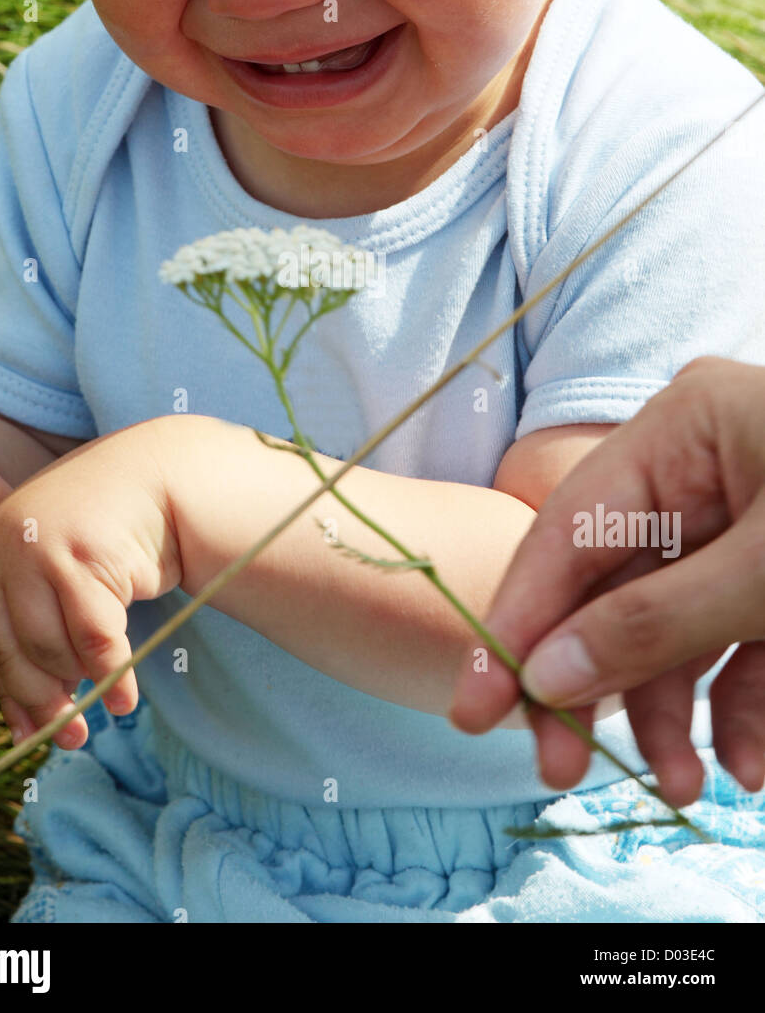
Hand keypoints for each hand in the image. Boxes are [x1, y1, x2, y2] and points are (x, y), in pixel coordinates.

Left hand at [0, 419, 182, 749]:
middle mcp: (6, 543)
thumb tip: (23, 718)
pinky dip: (112, 673)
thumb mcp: (63, 574)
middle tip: (71, 738)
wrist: (165, 477)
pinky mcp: (84, 554)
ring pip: (51, 647)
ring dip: (83, 688)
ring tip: (107, 709)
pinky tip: (126, 697)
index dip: (11, 693)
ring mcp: (42, 546)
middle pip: (13, 648)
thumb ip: (36, 623)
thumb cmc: (113, 533)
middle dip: (44, 702)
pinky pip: (94, 636)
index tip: (31, 732)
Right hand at [449, 357, 764, 806]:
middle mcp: (700, 460)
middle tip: (562, 771)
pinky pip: (734, 628)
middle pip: (614, 583)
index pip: (568, 533)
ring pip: (675, 618)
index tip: (475, 708)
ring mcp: (743, 506)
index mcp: (682, 426)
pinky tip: (750, 757)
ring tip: (686, 786)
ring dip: (677, 710)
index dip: (518, 624)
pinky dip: (738, 694)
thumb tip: (548, 675)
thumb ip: (653, 623)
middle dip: (600, 684)